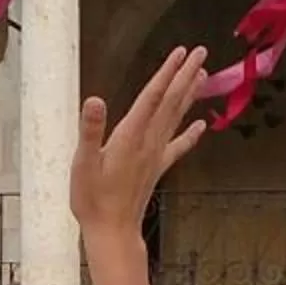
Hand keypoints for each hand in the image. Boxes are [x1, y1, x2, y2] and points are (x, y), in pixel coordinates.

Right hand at [71, 47, 208, 237]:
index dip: (166, 72)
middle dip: (185, 75)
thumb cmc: (93, 201)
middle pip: (171, 102)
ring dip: (190, 95)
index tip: (181, 52)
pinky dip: (190, 134)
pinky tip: (201, 125)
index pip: (152, 97)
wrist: (112, 232)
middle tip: (201, 51)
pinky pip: (177, 147)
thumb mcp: (83, 164)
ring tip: (203, 74)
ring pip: (176, 118)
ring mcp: (155, 156)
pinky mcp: (157, 169)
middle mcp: (148, 143)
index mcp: (130, 137)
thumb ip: (90, 131)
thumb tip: (95, 100)